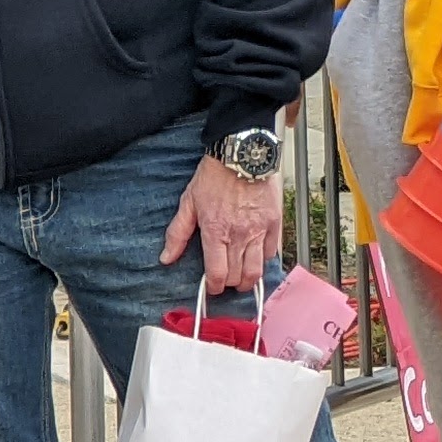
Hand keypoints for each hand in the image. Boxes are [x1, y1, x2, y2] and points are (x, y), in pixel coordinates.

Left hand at [163, 155, 281, 296]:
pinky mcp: (274, 223)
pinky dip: (265, 260)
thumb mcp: (189, 203)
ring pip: (257, 270)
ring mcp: (259, 230)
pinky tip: (257, 257)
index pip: (217, 274)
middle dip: (230, 283)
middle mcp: (238, 235)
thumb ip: (178, 233)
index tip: (212, 286)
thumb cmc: (215, 176)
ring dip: (249, 279)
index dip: (214, 286)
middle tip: (226, 279)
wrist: (242, 154)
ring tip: (243, 277)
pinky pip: (273, 252)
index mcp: (215, 232)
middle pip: (238, 276)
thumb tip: (166, 258)